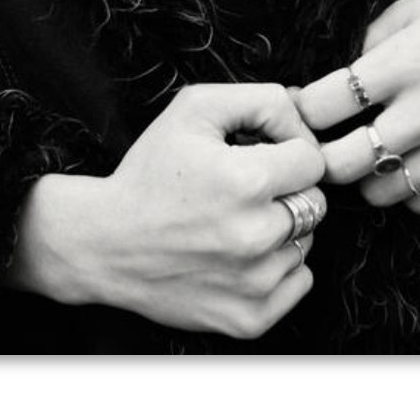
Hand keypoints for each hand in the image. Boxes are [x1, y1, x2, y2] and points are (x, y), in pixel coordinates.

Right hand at [9, 83, 323, 339]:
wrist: (104, 242)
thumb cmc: (149, 174)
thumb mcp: (192, 110)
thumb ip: (259, 100)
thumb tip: (306, 112)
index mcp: (247, 181)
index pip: (313, 159)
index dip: (287, 149)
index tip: (260, 155)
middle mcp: (257, 236)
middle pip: (315, 203)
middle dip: (286, 190)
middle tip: (242, 191)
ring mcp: (255, 283)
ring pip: (306, 243)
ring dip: (280, 230)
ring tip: (232, 223)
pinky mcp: (250, 319)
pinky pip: (298, 282)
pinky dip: (277, 268)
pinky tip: (237, 255)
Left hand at [293, 0, 419, 215]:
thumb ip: (373, 41)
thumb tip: (339, 74)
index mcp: (406, 62)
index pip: (323, 106)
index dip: (303, 107)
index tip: (305, 103)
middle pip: (340, 163)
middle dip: (322, 152)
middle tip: (325, 138)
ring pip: (379, 192)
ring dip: (364, 174)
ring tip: (369, 149)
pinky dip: (406, 187)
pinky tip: (410, 158)